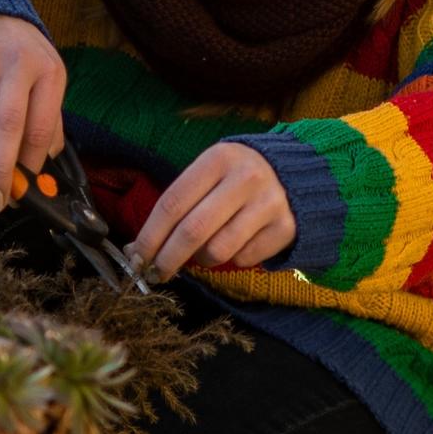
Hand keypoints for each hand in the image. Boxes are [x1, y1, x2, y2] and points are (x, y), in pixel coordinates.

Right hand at [0, 15, 64, 210]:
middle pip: (7, 127)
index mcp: (47, 70)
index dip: (31, 165)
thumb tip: (41, 171)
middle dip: (0, 172)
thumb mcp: (45, 79)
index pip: (41, 127)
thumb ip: (46, 120)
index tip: (23, 189)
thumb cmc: (19, 55)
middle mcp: (14, 62)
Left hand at [134, 141, 294, 277]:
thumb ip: (179, 206)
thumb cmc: (236, 178)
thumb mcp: (210, 174)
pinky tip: (237, 244)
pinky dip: (233, 259)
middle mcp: (245, 179)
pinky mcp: (285, 228)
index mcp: (218, 159)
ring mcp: (268, 204)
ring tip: (203, 252)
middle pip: (192, 231)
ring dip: (201, 260)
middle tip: (154, 274)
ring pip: (218, 251)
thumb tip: (140, 250)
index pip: (172, 204)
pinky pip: (244, 259)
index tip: (136, 258)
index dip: (149, 236)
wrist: (297, 175)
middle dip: (167, 259)